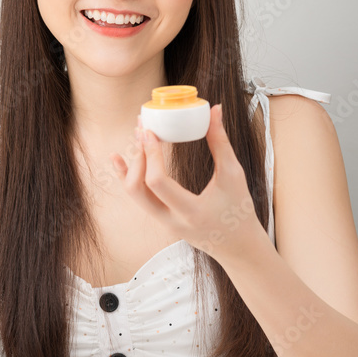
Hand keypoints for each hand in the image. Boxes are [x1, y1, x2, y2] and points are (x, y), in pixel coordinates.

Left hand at [110, 104, 265, 261]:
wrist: (238, 246)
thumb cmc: (240, 211)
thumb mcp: (233, 175)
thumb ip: (220, 142)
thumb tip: (215, 110)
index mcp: (191, 212)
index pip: (157, 183)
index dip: (150, 155)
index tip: (150, 131)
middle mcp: (171, 220)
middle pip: (137, 190)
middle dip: (137, 156)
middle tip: (143, 128)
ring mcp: (163, 221)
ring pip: (134, 194)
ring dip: (133, 163)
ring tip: (139, 136)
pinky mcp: (160, 218)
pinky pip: (137, 197)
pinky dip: (127, 176)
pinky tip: (118, 158)